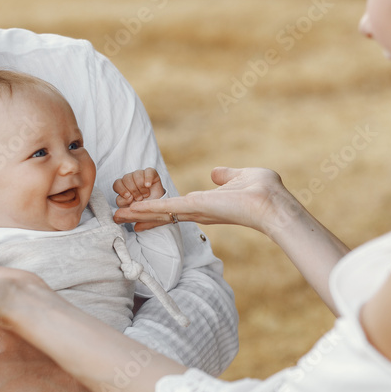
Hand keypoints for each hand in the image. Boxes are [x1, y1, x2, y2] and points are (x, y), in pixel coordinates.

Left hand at [112, 167, 165, 207]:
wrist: (158, 206)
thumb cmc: (143, 208)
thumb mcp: (133, 212)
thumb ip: (124, 210)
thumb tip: (117, 215)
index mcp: (123, 188)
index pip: (117, 184)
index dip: (122, 191)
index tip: (129, 198)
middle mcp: (130, 180)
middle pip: (125, 178)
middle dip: (133, 190)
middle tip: (139, 198)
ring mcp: (140, 175)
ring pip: (136, 174)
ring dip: (141, 187)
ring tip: (146, 195)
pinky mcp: (151, 173)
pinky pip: (148, 171)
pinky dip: (147, 178)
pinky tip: (148, 185)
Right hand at [113, 166, 297, 232]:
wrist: (273, 205)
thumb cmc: (265, 192)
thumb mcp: (242, 177)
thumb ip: (227, 176)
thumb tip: (215, 173)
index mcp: (208, 204)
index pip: (178, 208)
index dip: (159, 210)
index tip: (142, 211)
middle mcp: (199, 210)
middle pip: (164, 214)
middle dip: (142, 216)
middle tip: (119, 218)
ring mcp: (195, 210)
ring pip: (161, 213)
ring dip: (138, 214)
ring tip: (117, 216)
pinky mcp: (195, 207)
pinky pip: (166, 208)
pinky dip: (148, 209)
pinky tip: (131, 211)